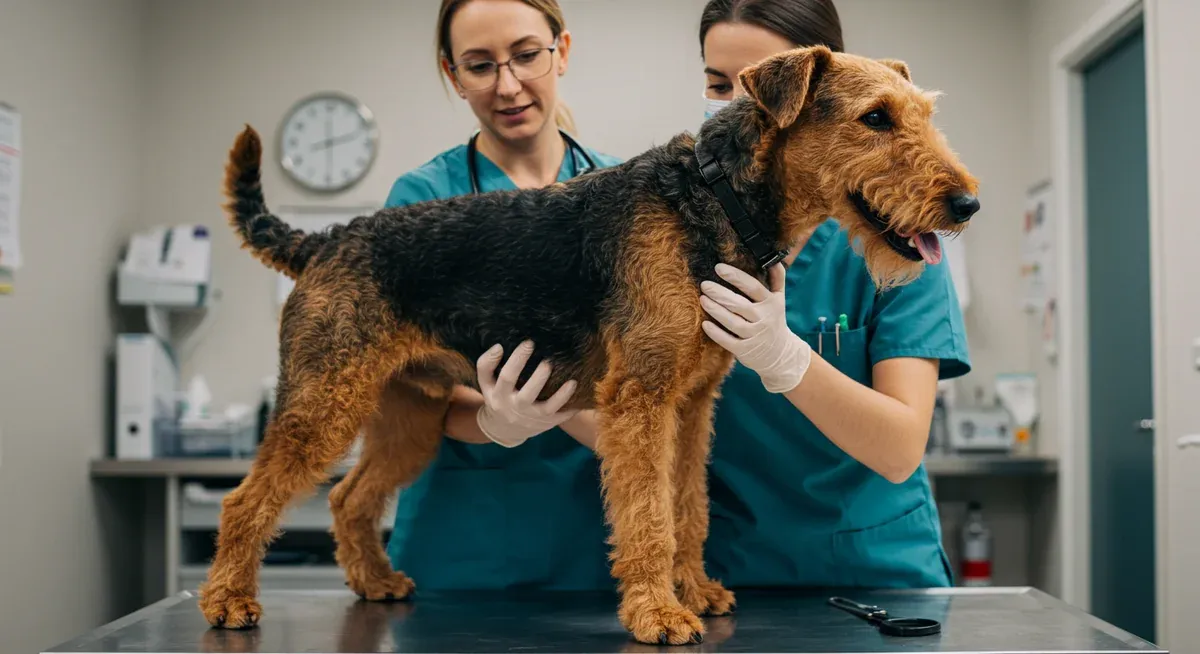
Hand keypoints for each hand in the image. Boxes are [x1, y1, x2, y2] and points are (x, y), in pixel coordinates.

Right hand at [475, 340, 579, 446]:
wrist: (504, 429)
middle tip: (548, 362)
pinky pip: (561, 417)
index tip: (529, 343)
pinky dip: (571, 408)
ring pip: (547, 408)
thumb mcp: (486, 384)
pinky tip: (581, 396)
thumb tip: (498, 346)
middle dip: (539, 378)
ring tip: (572, 382)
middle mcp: (515, 408)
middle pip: (527, 395)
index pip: (507, 377)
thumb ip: (486, 364)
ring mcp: (532, 417)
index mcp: (499, 395)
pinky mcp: (546, 423)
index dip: (517, 360)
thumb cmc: (498, 397)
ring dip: (561, 396)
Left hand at [699, 263, 811, 392]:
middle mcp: (763, 319)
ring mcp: (754, 336)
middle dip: (720, 293)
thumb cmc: (774, 321)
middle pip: (740, 304)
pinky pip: (728, 341)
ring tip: (702, 299)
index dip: (736, 277)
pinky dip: (716, 333)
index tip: (719, 268)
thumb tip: (775, 259)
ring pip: (733, 322)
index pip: (753, 287)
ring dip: (716, 310)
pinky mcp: (745, 350)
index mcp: (771, 303)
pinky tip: (704, 324)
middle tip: (704, 284)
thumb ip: (777, 279)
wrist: (781, 355)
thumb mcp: (779, 300)